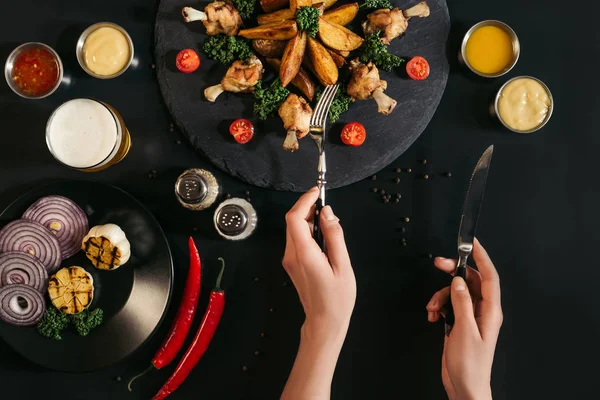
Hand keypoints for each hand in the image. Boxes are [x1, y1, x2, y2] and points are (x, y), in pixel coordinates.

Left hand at [282, 187, 356, 341]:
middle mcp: (291, 254)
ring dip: (309, 220)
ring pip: (294, 230)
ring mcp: (289, 260)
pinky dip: (308, 231)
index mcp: (304, 254)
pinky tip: (324, 238)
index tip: (318, 191)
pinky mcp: (292, 264)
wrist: (324, 322)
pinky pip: (297, 240)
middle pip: (292, 221)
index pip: (295, 218)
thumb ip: (334, 236)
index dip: (305, 201)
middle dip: (308, 208)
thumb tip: (327, 213)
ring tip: (330, 225)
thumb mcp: (343, 265)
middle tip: (328, 209)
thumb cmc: (337, 298)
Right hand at [426, 239, 502, 399]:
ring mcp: (470, 317)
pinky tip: (433, 317)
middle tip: (438, 264)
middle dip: (452, 272)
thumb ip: (461, 303)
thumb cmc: (470, 364)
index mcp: (490, 311)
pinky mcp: (459, 324)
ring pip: (455, 293)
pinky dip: (438, 307)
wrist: (465, 387)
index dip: (482, 257)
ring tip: (432, 309)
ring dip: (440, 296)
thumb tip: (457, 281)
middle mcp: (482, 311)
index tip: (472, 243)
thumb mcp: (464, 330)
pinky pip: (448, 306)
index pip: (488, 277)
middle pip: (468, 281)